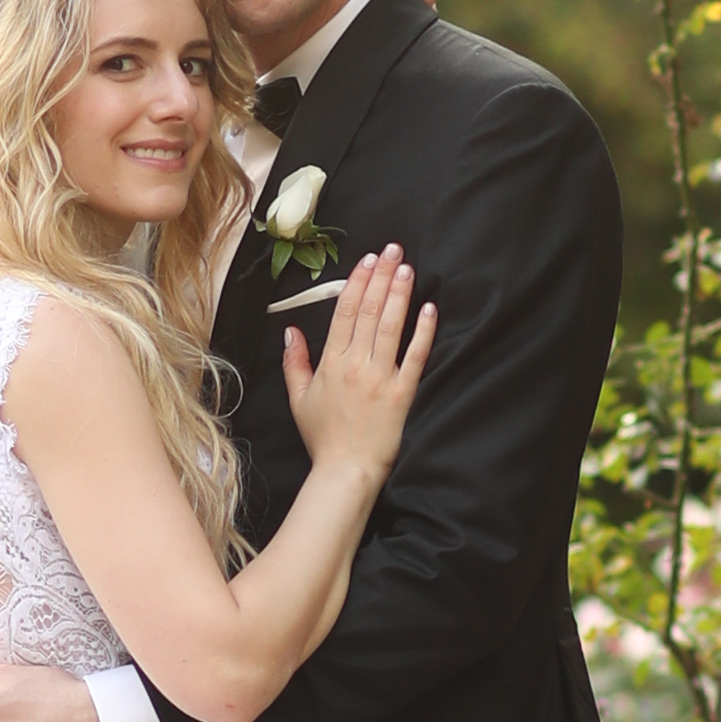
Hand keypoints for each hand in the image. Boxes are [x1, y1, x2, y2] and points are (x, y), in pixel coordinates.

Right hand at [282, 241, 434, 481]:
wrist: (346, 471)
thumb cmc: (323, 437)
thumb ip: (295, 362)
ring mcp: (380, 378)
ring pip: (391, 327)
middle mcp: (355, 365)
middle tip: (392, 250)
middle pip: (370, 311)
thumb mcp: (299, 398)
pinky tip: (429, 308)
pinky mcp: (402, 393)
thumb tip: (291, 331)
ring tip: (407, 268)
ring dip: (399, 294)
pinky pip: (415, 356)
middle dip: (381, 277)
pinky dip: (422, 331)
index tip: (366, 260)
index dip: (357, 282)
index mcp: (331, 363)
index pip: (345, 312)